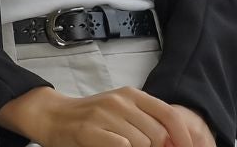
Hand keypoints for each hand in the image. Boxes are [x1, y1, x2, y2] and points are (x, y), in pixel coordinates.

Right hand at [0, 84, 211, 146]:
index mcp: (134, 95)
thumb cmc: (91, 117)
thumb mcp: (122, 111)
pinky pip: (120, 145)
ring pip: (141, 142)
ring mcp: (105, 114)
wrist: (54, 115)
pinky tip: (112, 146)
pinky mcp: (89, 129)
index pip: (170, 115)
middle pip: (157, 134)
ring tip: (120, 145)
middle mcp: (122, 101)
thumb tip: (172, 139)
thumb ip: (145, 120)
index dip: (183, 136)